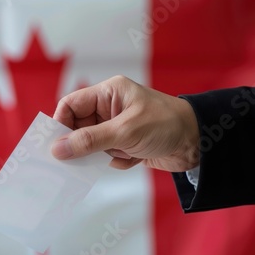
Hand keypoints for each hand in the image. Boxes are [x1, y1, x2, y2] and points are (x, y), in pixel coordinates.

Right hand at [51, 75, 199, 171]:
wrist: (199, 143)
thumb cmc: (166, 125)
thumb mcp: (125, 132)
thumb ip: (89, 141)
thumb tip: (58, 149)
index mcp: (108, 93)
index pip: (71, 105)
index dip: (60, 123)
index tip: (55, 144)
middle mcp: (109, 108)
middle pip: (78, 127)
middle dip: (81, 144)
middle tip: (77, 160)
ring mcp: (116, 127)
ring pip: (92, 144)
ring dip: (103, 154)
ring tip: (121, 154)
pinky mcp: (124, 144)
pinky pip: (107, 156)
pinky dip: (117, 160)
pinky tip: (134, 157)